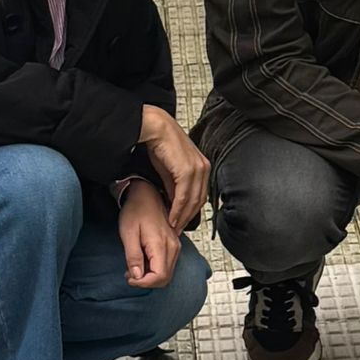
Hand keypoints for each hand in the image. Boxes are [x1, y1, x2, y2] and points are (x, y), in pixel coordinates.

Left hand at [118, 180, 181, 289]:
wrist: (146, 193)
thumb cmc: (136, 210)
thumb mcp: (128, 233)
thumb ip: (133, 256)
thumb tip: (137, 276)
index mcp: (161, 244)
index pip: (160, 276)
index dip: (143, 283)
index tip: (129, 278)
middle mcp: (173, 246)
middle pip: (166, 278)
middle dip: (146, 282)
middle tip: (130, 274)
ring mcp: (175, 245)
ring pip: (167, 273)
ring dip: (150, 276)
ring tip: (134, 267)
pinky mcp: (174, 243)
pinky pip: (168, 264)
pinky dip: (155, 269)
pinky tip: (143, 260)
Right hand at [138, 106, 208, 227]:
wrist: (156, 129)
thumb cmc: (161, 145)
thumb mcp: (170, 170)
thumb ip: (174, 186)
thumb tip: (175, 202)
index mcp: (202, 167)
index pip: (200, 196)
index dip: (191, 212)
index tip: (182, 224)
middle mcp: (203, 168)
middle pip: (199, 201)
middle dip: (188, 218)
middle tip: (178, 230)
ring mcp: (197, 169)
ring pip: (193, 201)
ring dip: (183, 217)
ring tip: (174, 227)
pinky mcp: (187, 170)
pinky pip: (184, 196)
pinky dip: (178, 210)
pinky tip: (172, 218)